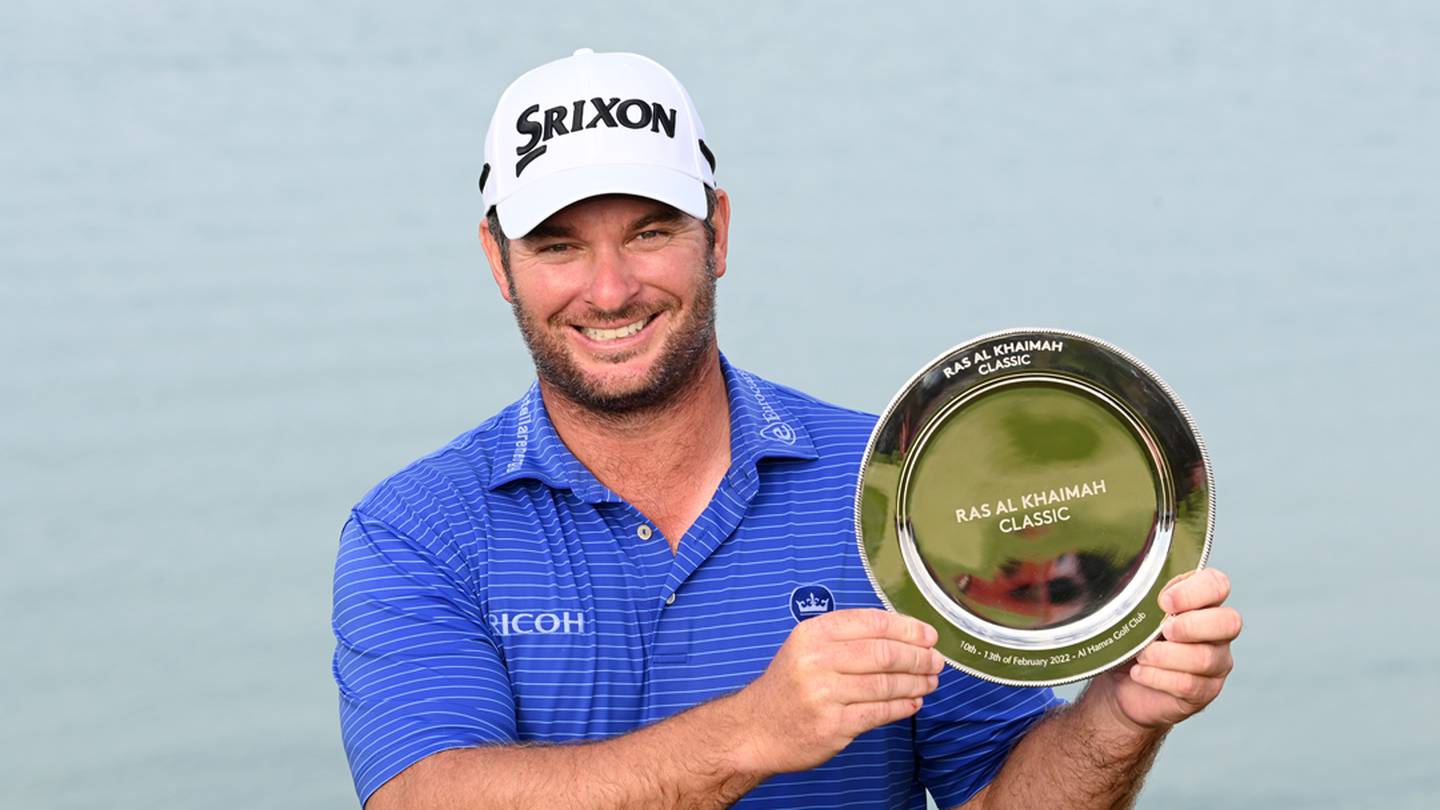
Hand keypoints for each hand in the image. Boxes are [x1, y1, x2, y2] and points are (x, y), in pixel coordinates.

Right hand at [729, 608, 943, 774]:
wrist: (755, 729)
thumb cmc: (788, 686)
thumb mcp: (806, 647)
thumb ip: (846, 638)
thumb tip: (902, 635)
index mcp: (812, 633)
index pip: (872, 623)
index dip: (908, 628)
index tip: (928, 635)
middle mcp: (817, 660)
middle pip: (884, 653)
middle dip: (918, 657)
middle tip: (936, 661)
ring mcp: (825, 694)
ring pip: (886, 684)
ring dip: (916, 683)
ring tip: (930, 682)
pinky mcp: (833, 725)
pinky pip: (880, 712)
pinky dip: (902, 707)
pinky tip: (913, 702)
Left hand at [1094, 568, 1241, 729]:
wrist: (1122, 681)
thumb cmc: (1131, 639)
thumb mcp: (1132, 612)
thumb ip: (1139, 595)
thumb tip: (1127, 585)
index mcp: (1202, 602)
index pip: (1217, 585)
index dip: (1195, 591)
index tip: (1163, 601)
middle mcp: (1217, 631)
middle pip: (1229, 622)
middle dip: (1190, 626)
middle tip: (1162, 630)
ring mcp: (1216, 662)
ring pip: (1206, 658)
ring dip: (1166, 656)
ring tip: (1142, 655)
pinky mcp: (1206, 690)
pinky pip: (1190, 684)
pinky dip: (1158, 677)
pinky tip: (1139, 672)